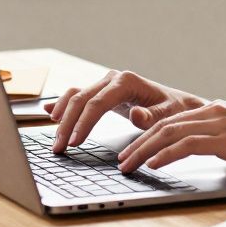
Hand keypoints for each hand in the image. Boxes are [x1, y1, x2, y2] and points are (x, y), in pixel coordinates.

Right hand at [44, 70, 206, 152]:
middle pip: (81, 100)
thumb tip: (136, 114)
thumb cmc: (172, 110)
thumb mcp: (167, 116)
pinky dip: (62, 104)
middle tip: (59, 147)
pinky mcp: (101, 92)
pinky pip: (77, 95)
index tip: (75, 142)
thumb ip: (152, 116)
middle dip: (67, 124)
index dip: (84, 123)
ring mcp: (105, 84)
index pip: (97, 103)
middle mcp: (112, 79)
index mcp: (126, 81)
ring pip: (75, 97)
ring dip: (62, 117)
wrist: (176, 103)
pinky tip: (49, 113)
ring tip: (56, 140)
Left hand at [115, 100, 225, 176]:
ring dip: (144, 151)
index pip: (172, 121)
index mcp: (216, 110)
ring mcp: (220, 123)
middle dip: (137, 143)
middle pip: (163, 125)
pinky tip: (153, 166)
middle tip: (120, 161)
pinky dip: (166, 155)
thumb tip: (203, 152)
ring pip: (169, 133)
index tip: (132, 151)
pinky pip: (187, 145)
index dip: (147, 136)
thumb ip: (221, 140)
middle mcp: (214, 111)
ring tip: (128, 166)